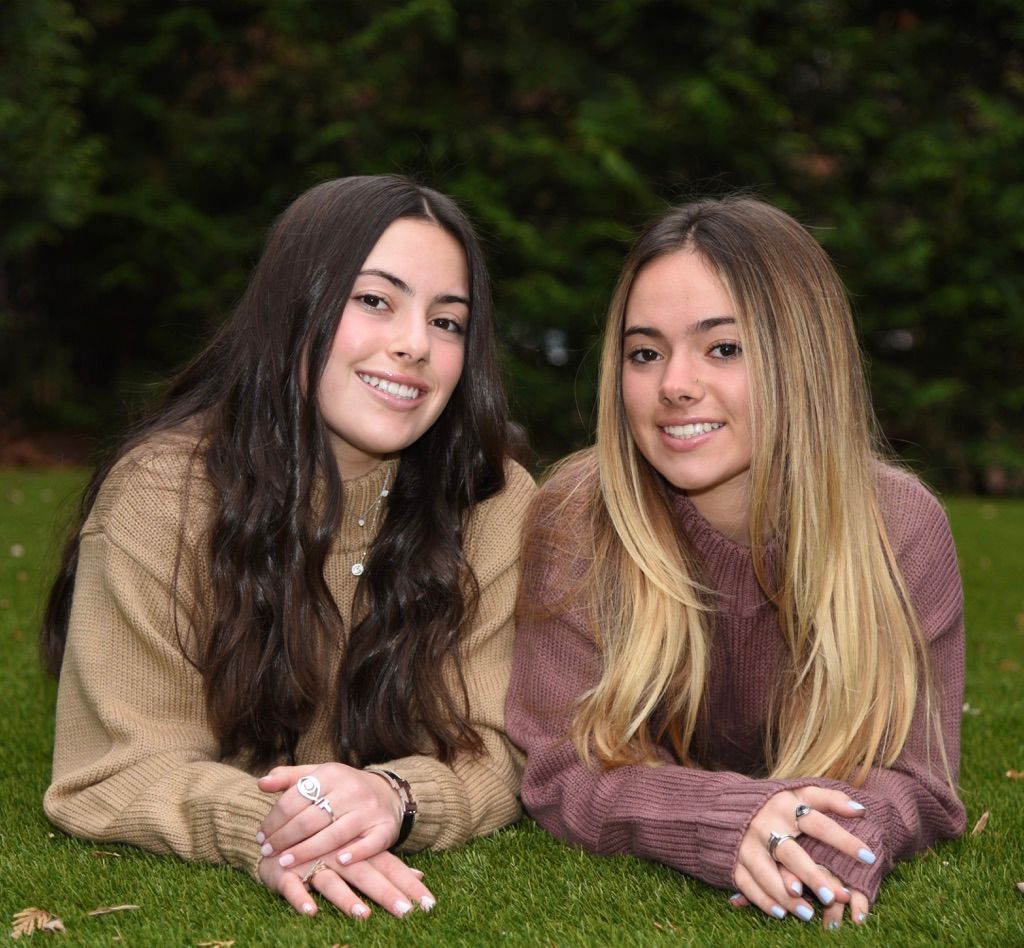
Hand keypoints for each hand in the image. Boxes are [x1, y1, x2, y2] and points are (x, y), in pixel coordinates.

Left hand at [256, 763, 402, 870]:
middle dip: (284, 838)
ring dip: (307, 851)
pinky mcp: (385, 828)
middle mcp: (351, 790)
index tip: (261, 836)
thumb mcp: (318, 775)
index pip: (295, 799)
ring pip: (334, 834)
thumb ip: (289, 778)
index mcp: (331, 774)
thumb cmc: (343, 788)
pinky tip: (337, 862)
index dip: (274, 820)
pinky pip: (369, 844)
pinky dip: (354, 854)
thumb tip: (261, 783)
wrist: (388, 793)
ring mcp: (369, 810)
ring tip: (285, 863)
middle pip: (310, 819)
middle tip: (267, 853)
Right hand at [259, 848, 434, 918]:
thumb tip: (421, 874)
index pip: (388, 865)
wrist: (275, 825)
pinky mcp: (284, 871)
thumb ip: (384, 861)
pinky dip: (301, 898)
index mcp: (356, 849)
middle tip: (406, 912)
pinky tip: (311, 911)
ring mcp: (311, 862)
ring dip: (346, 898)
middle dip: (387, 894)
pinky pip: (293, 886)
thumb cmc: (321, 843)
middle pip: (366, 875)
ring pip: (331, 881)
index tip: (429, 902)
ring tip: (363, 915)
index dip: (407, 882)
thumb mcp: (353, 848)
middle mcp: (337, 855)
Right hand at [732, 786, 875, 923]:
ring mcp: (746, 844)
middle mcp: (764, 825)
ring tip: (808, 914)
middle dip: (810, 875)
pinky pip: (747, 883)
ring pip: (767, 873)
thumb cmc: (772, 803)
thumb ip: (829, 798)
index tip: (868, 856)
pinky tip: (781, 913)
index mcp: (784, 805)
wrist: (721, 804)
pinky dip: (763, 899)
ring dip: (787, 895)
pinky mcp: (732, 860)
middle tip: (832, 896)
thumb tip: (861, 809)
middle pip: (790, 853)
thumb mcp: (798, 793)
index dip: (843, 839)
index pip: (818, 823)